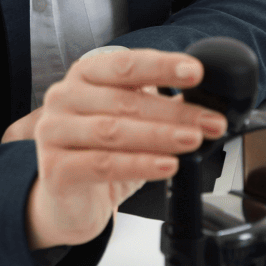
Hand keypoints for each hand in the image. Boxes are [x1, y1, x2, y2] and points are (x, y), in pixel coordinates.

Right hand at [24, 48, 227, 250]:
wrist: (69, 201)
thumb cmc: (101, 153)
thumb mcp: (131, 122)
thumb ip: (162, 107)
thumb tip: (208, 102)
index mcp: (85, 75)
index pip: (125, 65)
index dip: (162, 66)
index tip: (196, 72)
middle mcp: (64, 97)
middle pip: (124, 101)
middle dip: (174, 112)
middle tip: (211, 121)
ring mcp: (54, 132)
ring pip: (113, 131)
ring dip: (159, 136)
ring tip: (193, 140)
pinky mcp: (55, 168)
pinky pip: (102, 164)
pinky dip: (139, 164)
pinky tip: (168, 165)